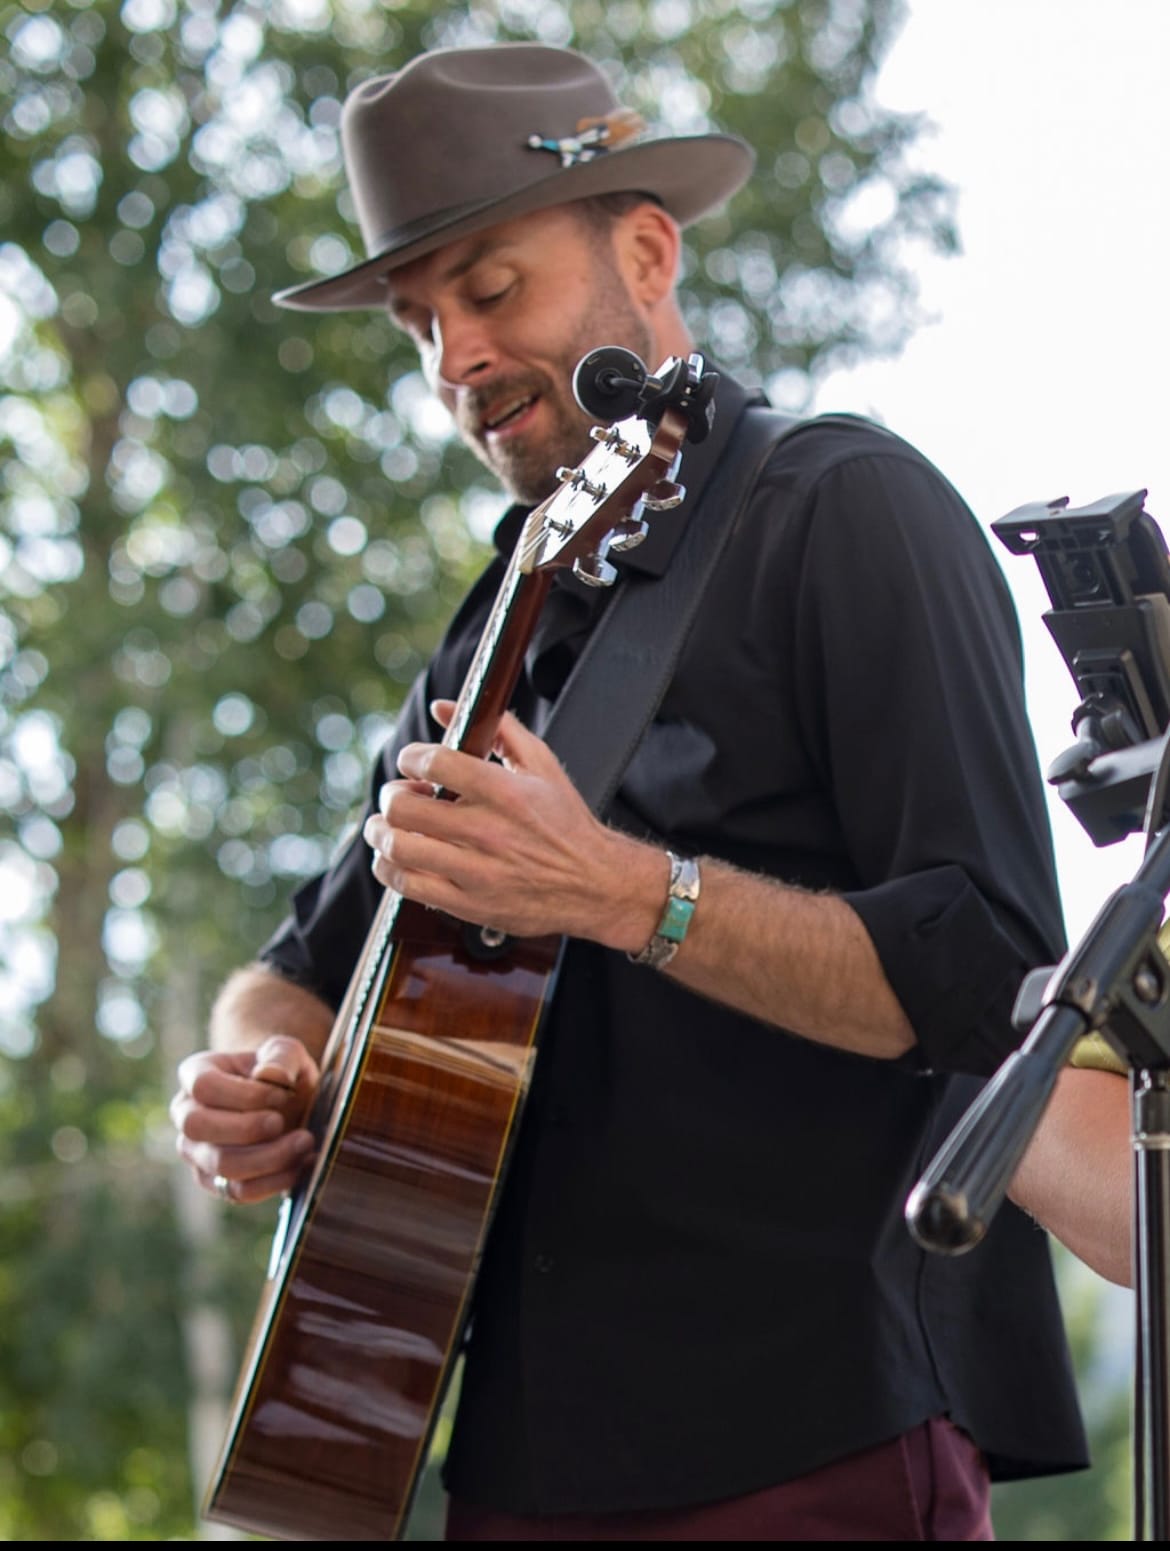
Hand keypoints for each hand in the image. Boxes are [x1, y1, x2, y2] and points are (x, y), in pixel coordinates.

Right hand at [170, 1035, 318, 1204]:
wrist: (290, 1107)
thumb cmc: (283, 1076)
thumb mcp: (289, 1053)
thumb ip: (282, 1055)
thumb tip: (269, 1075)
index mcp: (196, 1074)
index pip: (203, 1086)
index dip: (245, 1094)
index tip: (282, 1094)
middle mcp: (186, 1114)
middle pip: (198, 1128)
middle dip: (247, 1129)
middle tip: (283, 1122)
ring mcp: (196, 1152)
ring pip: (221, 1165)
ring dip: (269, 1157)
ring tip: (304, 1142)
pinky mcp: (215, 1182)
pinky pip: (238, 1192)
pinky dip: (274, 1182)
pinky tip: (302, 1165)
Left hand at [362, 701, 661, 949]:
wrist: (594, 884)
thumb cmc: (567, 822)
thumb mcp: (542, 765)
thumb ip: (497, 728)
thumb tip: (443, 707)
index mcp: (505, 792)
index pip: (434, 763)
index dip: (410, 757)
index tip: (412, 762)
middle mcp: (487, 832)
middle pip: (404, 807)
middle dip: (391, 794)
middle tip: (398, 795)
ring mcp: (476, 872)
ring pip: (397, 847)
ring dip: (381, 831)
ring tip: (388, 825)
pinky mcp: (468, 905)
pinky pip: (407, 886)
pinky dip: (389, 868)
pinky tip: (396, 858)